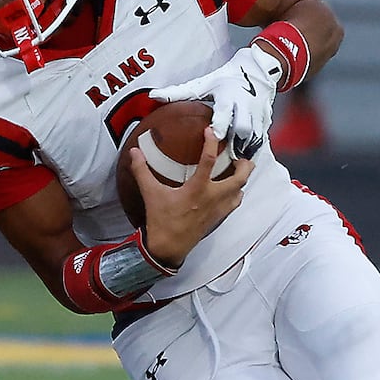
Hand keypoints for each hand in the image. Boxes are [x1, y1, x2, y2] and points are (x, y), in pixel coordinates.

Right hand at [133, 130, 251, 266]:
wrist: (168, 248)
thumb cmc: (162, 221)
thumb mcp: (150, 194)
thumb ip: (142, 171)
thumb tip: (134, 153)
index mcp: (197, 189)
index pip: (209, 160)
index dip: (211, 142)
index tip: (211, 131)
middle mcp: (213, 197)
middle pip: (240, 177)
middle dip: (244, 164)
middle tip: (239, 155)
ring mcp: (218, 209)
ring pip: (241, 191)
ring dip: (242, 179)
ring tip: (237, 170)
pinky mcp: (219, 218)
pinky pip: (235, 203)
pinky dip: (236, 194)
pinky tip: (230, 190)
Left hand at [151, 44, 283, 155]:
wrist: (255, 71)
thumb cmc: (225, 79)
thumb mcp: (202, 84)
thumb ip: (178, 92)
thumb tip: (154, 96)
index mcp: (228, 97)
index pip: (225, 113)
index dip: (220, 126)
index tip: (213, 135)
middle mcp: (245, 107)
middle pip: (243, 129)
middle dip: (236, 143)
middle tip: (226, 158)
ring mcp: (257, 114)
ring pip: (254, 137)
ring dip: (245, 150)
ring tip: (234, 165)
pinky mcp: (265, 120)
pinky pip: (261, 139)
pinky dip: (253, 149)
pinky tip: (244, 160)